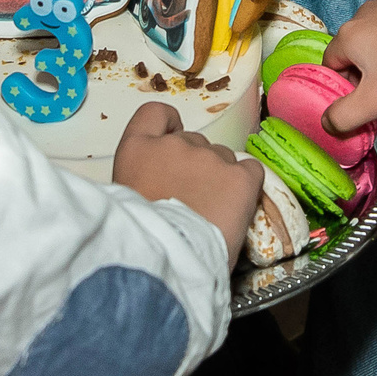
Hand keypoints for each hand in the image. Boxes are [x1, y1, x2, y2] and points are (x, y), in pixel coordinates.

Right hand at [111, 101, 263, 266]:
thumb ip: (142, 178)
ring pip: (223, 158)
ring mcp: (210, 157)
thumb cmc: (142, 241)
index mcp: (138, 149)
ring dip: (220, 178)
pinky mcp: (241, 177)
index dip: (168, 126)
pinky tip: (236, 206)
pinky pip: (251, 171)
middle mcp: (175, 144)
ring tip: (213, 211)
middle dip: (195, 166)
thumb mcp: (126, 200)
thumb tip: (157, 185)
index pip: (156, 113)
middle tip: (193, 200)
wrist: (169, 261)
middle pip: (194, 142)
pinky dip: (246, 185)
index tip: (172, 141)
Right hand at [323, 0, 376, 184]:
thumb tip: (326, 123)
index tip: (366, 102)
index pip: (331, 66)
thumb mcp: (374, 100)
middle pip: (354, 53)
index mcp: (348, 35)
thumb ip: (344, 116)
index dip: (345, 88)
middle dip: (368, 77)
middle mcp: (362, 14)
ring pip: (376, 40)